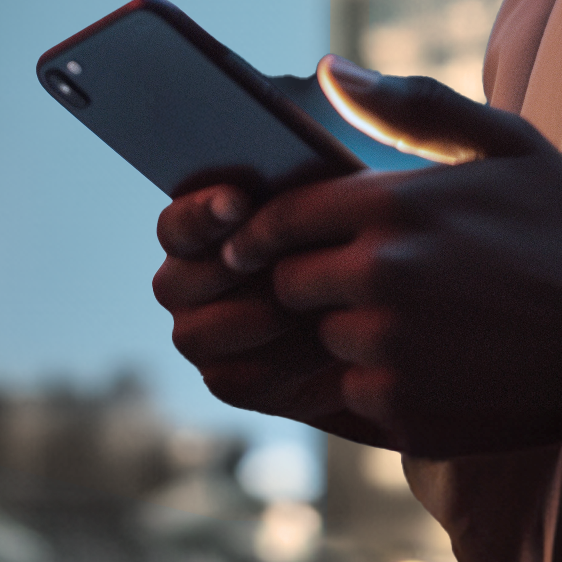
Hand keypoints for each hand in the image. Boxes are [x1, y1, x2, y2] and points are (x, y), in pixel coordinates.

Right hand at [153, 189, 392, 446]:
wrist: (387, 312)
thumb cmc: (351, 241)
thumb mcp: (329, 206)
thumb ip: (292, 189)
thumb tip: (266, 180)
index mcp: (195, 235)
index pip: (176, 224)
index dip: (201, 213)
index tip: (240, 203)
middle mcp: (183, 286)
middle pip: (174, 284)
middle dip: (232, 274)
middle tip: (285, 265)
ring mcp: (200, 337)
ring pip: (199, 335)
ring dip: (262, 318)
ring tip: (321, 303)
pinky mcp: (229, 381)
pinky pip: (237, 379)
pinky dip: (285, 362)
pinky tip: (330, 344)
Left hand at [215, 59, 561, 458]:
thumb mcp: (508, 144)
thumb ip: (413, 106)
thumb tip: (328, 68)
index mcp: (396, 207)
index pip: (283, 219)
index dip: (261, 232)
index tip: (255, 243)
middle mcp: (383, 278)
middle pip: (291, 286)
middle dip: (313, 282)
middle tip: (363, 282)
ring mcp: (393, 350)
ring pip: (325, 342)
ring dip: (351, 335)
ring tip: (417, 325)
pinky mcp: (407, 411)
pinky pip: (358, 396)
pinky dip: (384, 384)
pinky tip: (439, 365)